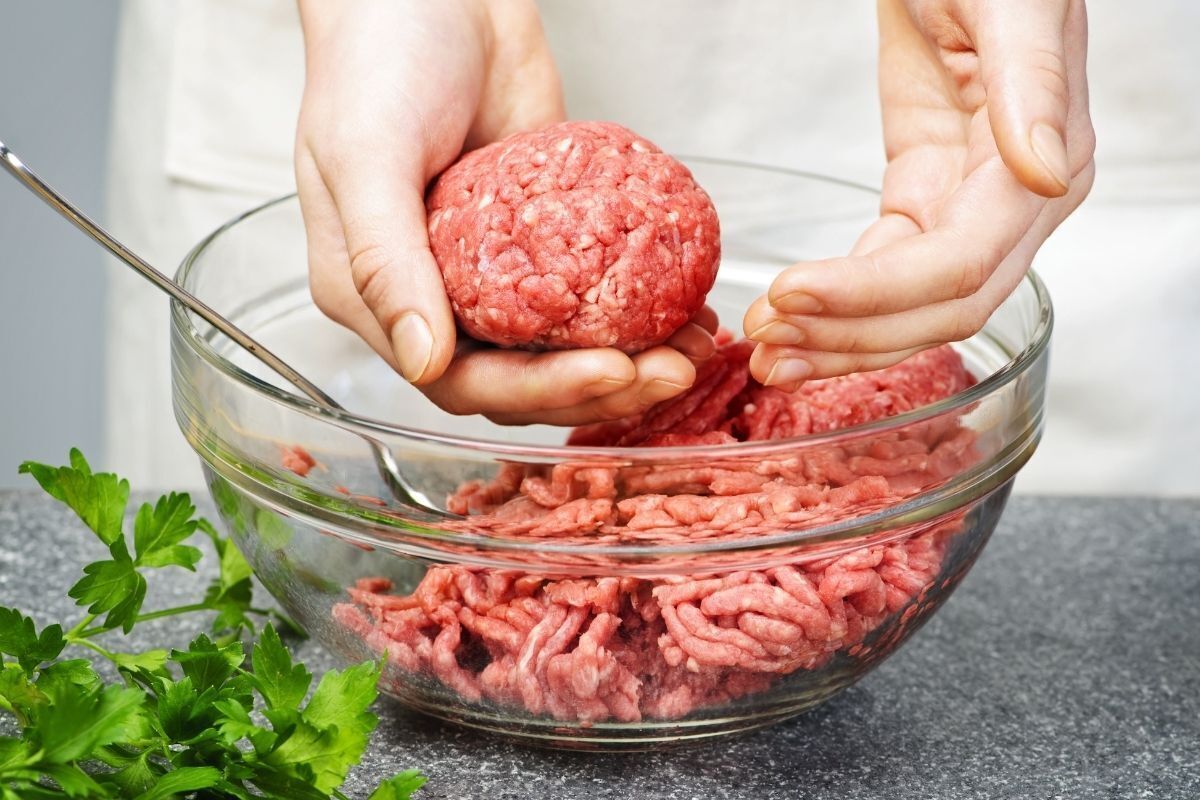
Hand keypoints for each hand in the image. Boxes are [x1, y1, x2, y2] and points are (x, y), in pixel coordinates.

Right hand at [295, 0, 708, 423]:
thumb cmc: (378, 58)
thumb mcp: (365, 153)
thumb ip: (385, 260)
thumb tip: (423, 359)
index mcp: (379, 296)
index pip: (459, 380)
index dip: (537, 390)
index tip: (609, 372)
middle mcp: (435, 297)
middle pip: (522, 377)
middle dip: (601, 384)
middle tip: (671, 367)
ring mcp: (495, 271)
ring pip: (564, 345)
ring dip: (630, 359)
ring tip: (691, 348)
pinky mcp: (544, 239)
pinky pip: (592, 289)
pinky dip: (637, 309)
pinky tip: (684, 308)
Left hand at [745, 0, 1094, 387]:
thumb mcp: (1013, 6)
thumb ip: (1031, 85)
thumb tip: (1043, 174)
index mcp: (1044, 170)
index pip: (959, 266)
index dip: (876, 293)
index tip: (793, 293)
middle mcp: (1014, 208)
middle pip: (936, 310)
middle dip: (849, 336)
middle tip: (766, 346)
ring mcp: (966, 209)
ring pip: (908, 308)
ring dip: (836, 339)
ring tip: (765, 355)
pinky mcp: (922, 198)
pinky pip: (883, 272)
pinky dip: (837, 303)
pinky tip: (789, 320)